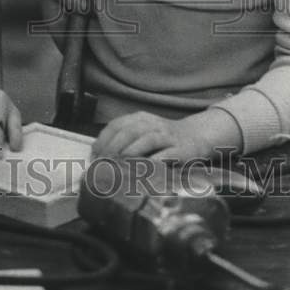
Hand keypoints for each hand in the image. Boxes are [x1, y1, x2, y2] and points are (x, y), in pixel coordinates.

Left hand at [91, 111, 206, 162]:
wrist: (196, 136)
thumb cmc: (163, 139)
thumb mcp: (142, 133)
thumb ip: (123, 141)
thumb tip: (97, 157)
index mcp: (139, 118)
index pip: (116, 125)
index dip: (102, 140)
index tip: (93, 157)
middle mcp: (152, 124)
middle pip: (128, 131)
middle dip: (112, 148)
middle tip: (102, 165)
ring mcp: (167, 136)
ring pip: (147, 138)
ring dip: (130, 152)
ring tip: (118, 165)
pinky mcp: (181, 149)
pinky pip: (166, 154)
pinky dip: (153, 161)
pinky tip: (143, 170)